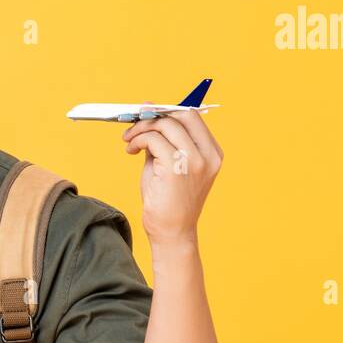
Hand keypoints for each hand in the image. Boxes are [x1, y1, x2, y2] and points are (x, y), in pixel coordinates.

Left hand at [121, 104, 222, 245]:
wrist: (171, 232)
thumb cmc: (168, 202)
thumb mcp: (168, 165)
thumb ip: (164, 141)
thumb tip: (148, 115)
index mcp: (212, 153)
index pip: (193, 117)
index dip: (167, 110)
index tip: (147, 111)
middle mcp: (208, 155)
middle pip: (181, 116)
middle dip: (154, 115)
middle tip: (134, 123)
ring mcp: (195, 161)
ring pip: (165, 125)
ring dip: (141, 128)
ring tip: (129, 141)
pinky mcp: (176, 168)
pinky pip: (153, 139)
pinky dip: (138, 140)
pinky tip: (131, 150)